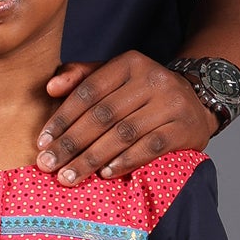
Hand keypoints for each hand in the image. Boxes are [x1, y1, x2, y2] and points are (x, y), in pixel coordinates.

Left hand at [38, 50, 215, 183]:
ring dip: (92, 158)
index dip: (62, 118)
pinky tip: (105, 174)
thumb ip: (81, 78)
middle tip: (48, 165)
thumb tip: (50, 88)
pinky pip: (150, 147)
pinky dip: (126, 161)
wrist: (197, 101)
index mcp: (130, 62)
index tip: (42, 142)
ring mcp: (171, 103)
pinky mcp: (185, 128)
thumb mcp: (115, 77)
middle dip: (71, 143)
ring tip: (69, 176)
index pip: (88, 92)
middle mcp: (152, 79)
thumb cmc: (143, 93)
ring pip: (124, 133)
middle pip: (103, 115)